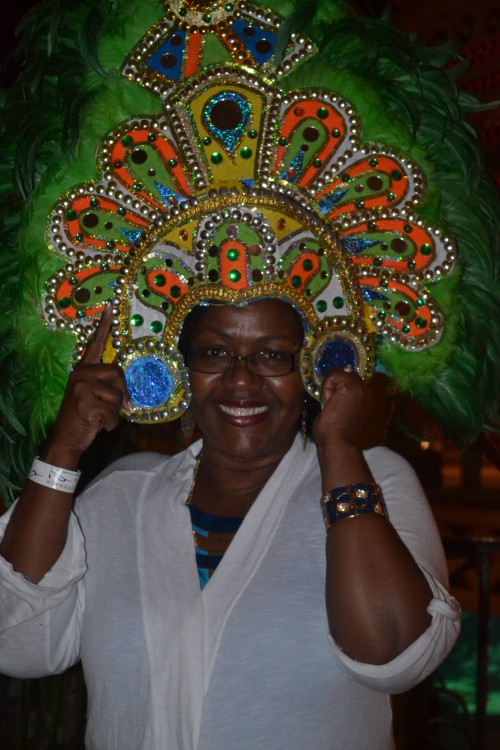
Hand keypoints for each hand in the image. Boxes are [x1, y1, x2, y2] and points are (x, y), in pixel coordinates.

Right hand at [47, 308, 130, 463]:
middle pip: (117, 372)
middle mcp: (80, 374)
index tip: (110, 308)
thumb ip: (109, 387)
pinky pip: (113, 412)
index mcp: (83, 369)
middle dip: (122, 393)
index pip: (95, 345)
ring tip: (101, 416)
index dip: (104, 327)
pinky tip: (99, 425)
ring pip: (117, 395)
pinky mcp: (85, 403)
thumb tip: (130, 396)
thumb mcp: (95, 396)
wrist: (67, 437)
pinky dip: (111, 424)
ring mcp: (81, 387)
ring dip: (115, 411)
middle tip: (114, 408)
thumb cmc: (85, 416)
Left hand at [312, 367, 369, 449]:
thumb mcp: (343, 411)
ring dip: (330, 387)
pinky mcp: (351, 386)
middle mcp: (368, 390)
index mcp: (368, 397)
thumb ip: (343, 397)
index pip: (351, 380)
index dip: (338, 389)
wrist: (337, 442)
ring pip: (339, 373)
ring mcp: (361, 387)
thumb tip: (333, 388)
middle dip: (335, 386)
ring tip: (331, 405)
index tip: (335, 406)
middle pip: (346, 374)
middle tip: (332, 405)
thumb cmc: (336, 433)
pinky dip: (326, 387)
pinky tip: (329, 402)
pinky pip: (333, 375)